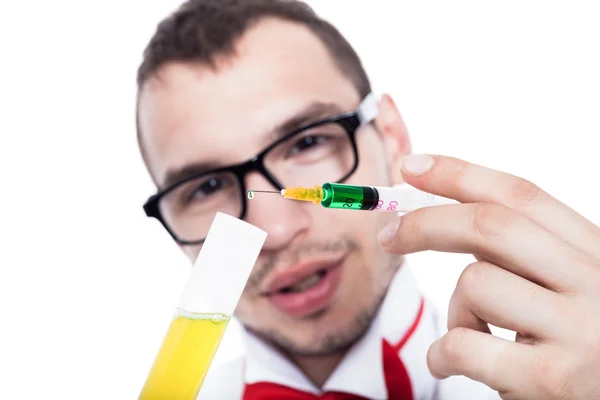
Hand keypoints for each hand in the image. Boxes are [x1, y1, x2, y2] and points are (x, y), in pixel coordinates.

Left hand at [378, 154, 599, 398]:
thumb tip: (444, 215)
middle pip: (491, 225)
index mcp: (596, 252)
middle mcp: (597, 282)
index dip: (459, 174)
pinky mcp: (554, 377)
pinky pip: (464, 343)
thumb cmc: (578, 349)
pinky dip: (442, 354)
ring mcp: (581, 330)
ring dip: (456, 312)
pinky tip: (455, 364)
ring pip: (475, 283)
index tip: (410, 167)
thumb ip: (522, 253)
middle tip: (389, 236)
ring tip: (477, 337)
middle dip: (426, 223)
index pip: (521, 196)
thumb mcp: (566, 289)